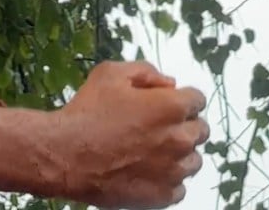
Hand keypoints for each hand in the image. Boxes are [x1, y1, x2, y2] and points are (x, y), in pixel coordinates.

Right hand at [57, 61, 208, 208]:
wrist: (68, 154)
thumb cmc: (88, 110)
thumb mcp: (110, 73)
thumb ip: (145, 71)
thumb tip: (169, 83)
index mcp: (171, 107)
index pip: (198, 99)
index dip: (182, 97)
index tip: (167, 101)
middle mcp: (180, 139)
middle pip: (201, 130)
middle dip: (184, 123)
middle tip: (157, 124)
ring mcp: (174, 171)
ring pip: (193, 160)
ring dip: (179, 152)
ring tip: (150, 148)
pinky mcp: (164, 195)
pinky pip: (180, 186)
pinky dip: (168, 177)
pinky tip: (146, 168)